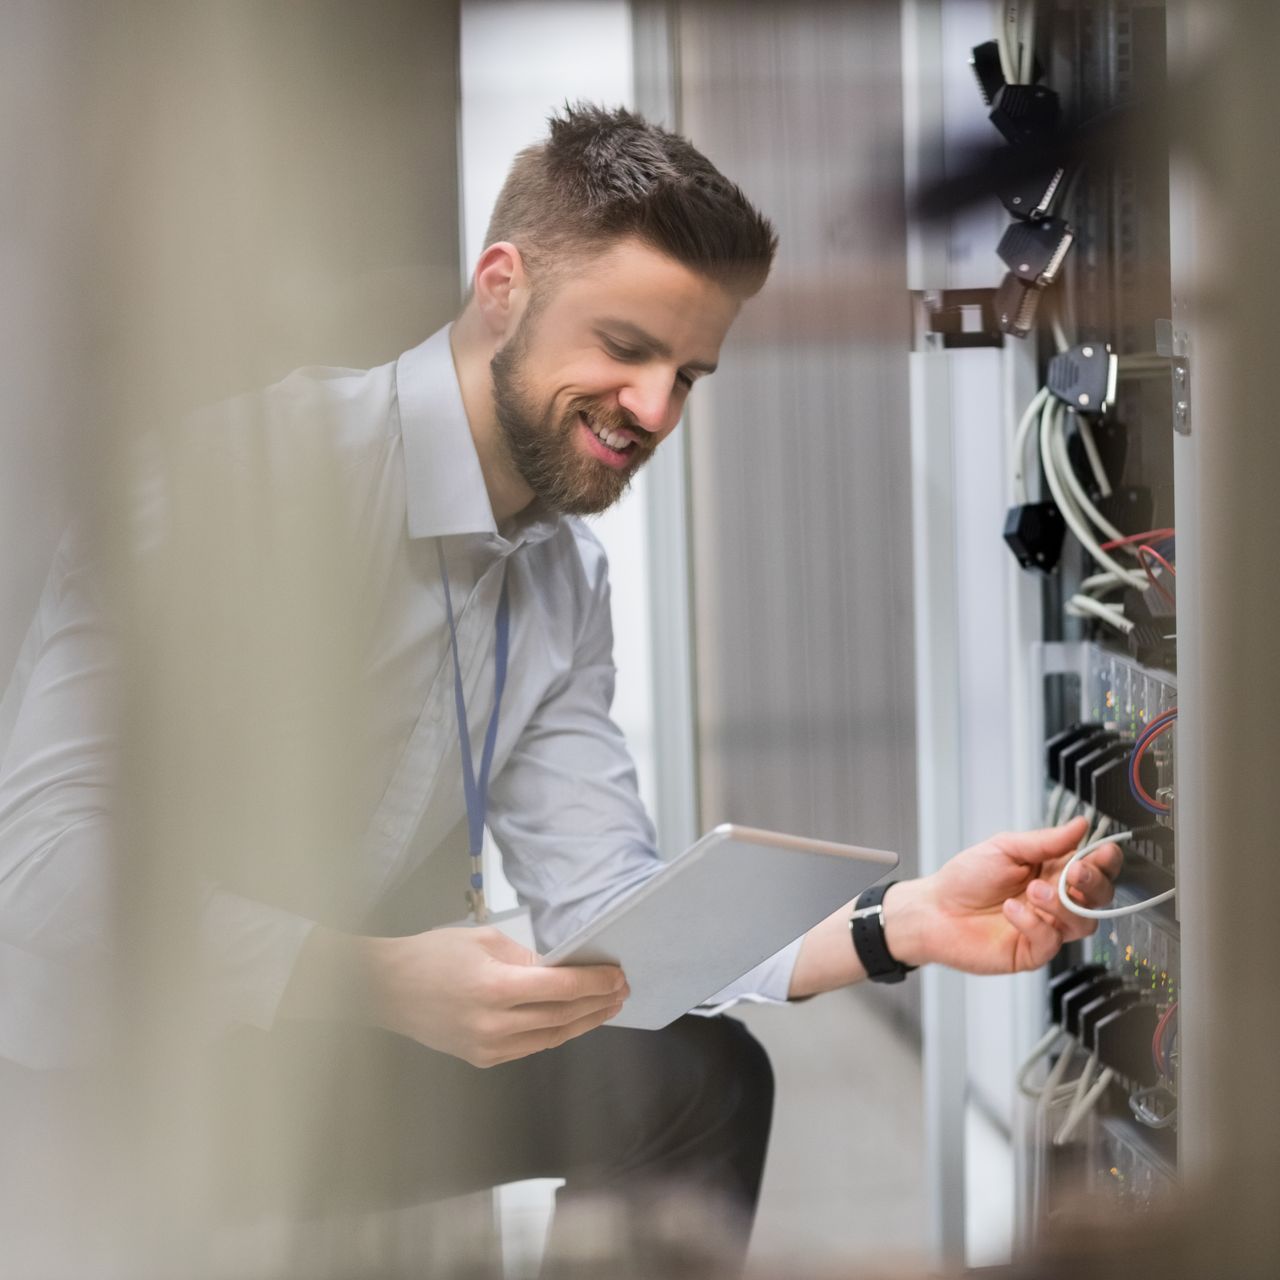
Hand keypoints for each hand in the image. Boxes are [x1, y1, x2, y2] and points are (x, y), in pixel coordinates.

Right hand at [366, 926, 628, 1066]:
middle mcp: (495, 1024)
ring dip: (583, 1022)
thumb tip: (563, 967)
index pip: (560, 989)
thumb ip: (527, 957)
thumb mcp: (483, 941)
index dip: (594, 983)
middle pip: (562, 1016)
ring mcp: (488, 1047)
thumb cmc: (431, 956)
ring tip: (607, 1007)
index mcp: (495, 988)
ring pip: (551, 1037)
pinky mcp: (482, 1059)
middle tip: (621, 990)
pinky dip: (556, 1033)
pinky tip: (572, 1021)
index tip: (617, 976)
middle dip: (597, 1003)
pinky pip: (531, 1047)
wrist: (385, 989)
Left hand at [889, 816, 1122, 974]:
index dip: (1105, 861)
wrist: (934, 909)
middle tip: (1074, 873)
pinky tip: (1012, 911)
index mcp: (1051, 870)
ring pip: (1083, 922)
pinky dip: (1034, 923)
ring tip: (1033, 891)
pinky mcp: (1032, 950)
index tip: (1102, 853)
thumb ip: (1045, 840)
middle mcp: (1054, 899)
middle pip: (1099, 897)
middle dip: (1093, 883)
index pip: (1094, 867)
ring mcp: (1046, 926)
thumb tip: (1080, 825)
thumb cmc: (965, 878)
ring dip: (1063, 904)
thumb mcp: (1004, 848)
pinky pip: (1051, 941)